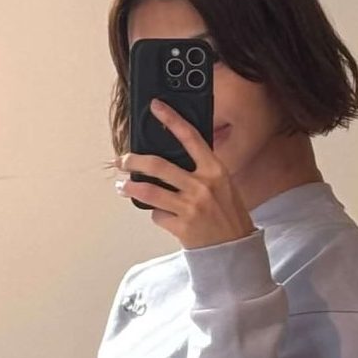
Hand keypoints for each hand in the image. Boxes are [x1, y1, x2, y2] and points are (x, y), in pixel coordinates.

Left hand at [114, 98, 254, 250]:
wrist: (235, 250)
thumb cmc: (229, 216)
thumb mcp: (224, 186)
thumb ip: (202, 171)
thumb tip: (172, 160)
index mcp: (215, 171)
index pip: (191, 137)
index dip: (172, 119)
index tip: (156, 107)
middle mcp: (202, 186)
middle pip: (158, 165)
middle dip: (134, 160)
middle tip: (123, 159)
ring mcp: (191, 207)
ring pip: (149, 191)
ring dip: (131, 187)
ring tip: (123, 186)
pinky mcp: (181, 226)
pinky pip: (158, 215)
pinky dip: (157, 215)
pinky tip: (164, 217)